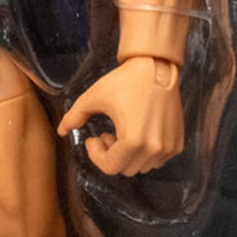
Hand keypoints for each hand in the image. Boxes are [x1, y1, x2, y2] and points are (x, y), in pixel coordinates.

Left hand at [58, 58, 184, 177]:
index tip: (93, 138)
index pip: (109, 167)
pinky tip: (138, 132)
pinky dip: (144, 153)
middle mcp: (153, 148)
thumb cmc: (125, 81)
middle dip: (111, 155)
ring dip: (127, 155)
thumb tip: (60, 131)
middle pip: (124, 169)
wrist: (157, 67)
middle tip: (106, 134)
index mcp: (133, 141)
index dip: (96, 155)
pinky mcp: (176, 144)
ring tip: (122, 132)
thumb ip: (74, 116)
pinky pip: (155, 160)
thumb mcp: (94, 97)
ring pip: (140, 167)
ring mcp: (167, 148)